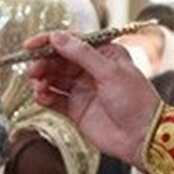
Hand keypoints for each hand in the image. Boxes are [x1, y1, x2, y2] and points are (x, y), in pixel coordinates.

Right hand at [26, 31, 165, 162]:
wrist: (143, 136)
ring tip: (38, 85)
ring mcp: (83, 90)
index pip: (71, 42)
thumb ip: (82, 54)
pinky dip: (45, 97)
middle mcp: (91, 70)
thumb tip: (57, 37)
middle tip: (33, 70)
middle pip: (59, 60)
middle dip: (44, 63)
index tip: (30, 45)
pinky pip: (55, 99)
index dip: (50, 41)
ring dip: (43, 80)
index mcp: (104, 54)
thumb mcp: (110, 71)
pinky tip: (41, 97)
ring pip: (54, 79)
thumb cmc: (136, 100)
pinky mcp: (76, 109)